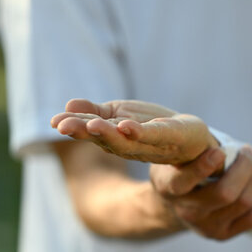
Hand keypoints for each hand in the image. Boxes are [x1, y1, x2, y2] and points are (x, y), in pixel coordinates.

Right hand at [51, 99, 218, 164]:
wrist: (196, 141)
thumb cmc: (155, 128)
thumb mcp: (122, 116)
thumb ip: (96, 112)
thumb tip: (67, 106)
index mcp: (117, 138)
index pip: (92, 131)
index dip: (74, 127)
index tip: (55, 122)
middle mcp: (131, 144)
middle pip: (105, 138)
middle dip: (84, 132)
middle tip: (64, 127)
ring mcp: (152, 143)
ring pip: (126, 141)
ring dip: (108, 135)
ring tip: (92, 125)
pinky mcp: (173, 135)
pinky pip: (154, 136)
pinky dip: (139, 132)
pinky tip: (127, 126)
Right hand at [150, 146, 251, 240]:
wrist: (175, 203)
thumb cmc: (180, 168)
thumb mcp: (176, 153)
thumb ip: (190, 144)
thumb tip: (217, 140)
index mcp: (168, 186)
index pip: (182, 182)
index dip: (202, 167)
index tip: (220, 152)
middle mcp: (186, 211)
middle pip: (226, 193)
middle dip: (245, 167)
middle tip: (248, 150)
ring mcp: (205, 227)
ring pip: (244, 202)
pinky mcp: (223, 235)